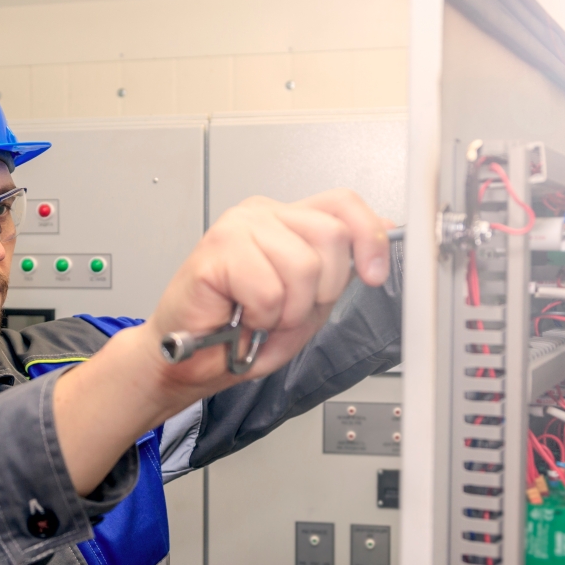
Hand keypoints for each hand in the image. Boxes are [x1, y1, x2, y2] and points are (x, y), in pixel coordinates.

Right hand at [144, 188, 394, 392]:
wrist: (184, 359)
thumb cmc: (235, 333)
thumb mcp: (306, 305)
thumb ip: (337, 271)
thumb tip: (381, 240)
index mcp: (287, 221)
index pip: (343, 204)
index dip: (370, 237)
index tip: (373, 274)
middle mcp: (264, 214)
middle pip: (332, 236)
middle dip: (321, 291)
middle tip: (287, 312)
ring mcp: (238, 226)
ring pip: (304, 266)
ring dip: (287, 311)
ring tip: (260, 318)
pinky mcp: (217, 248)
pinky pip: (270, 290)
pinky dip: (261, 318)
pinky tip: (240, 317)